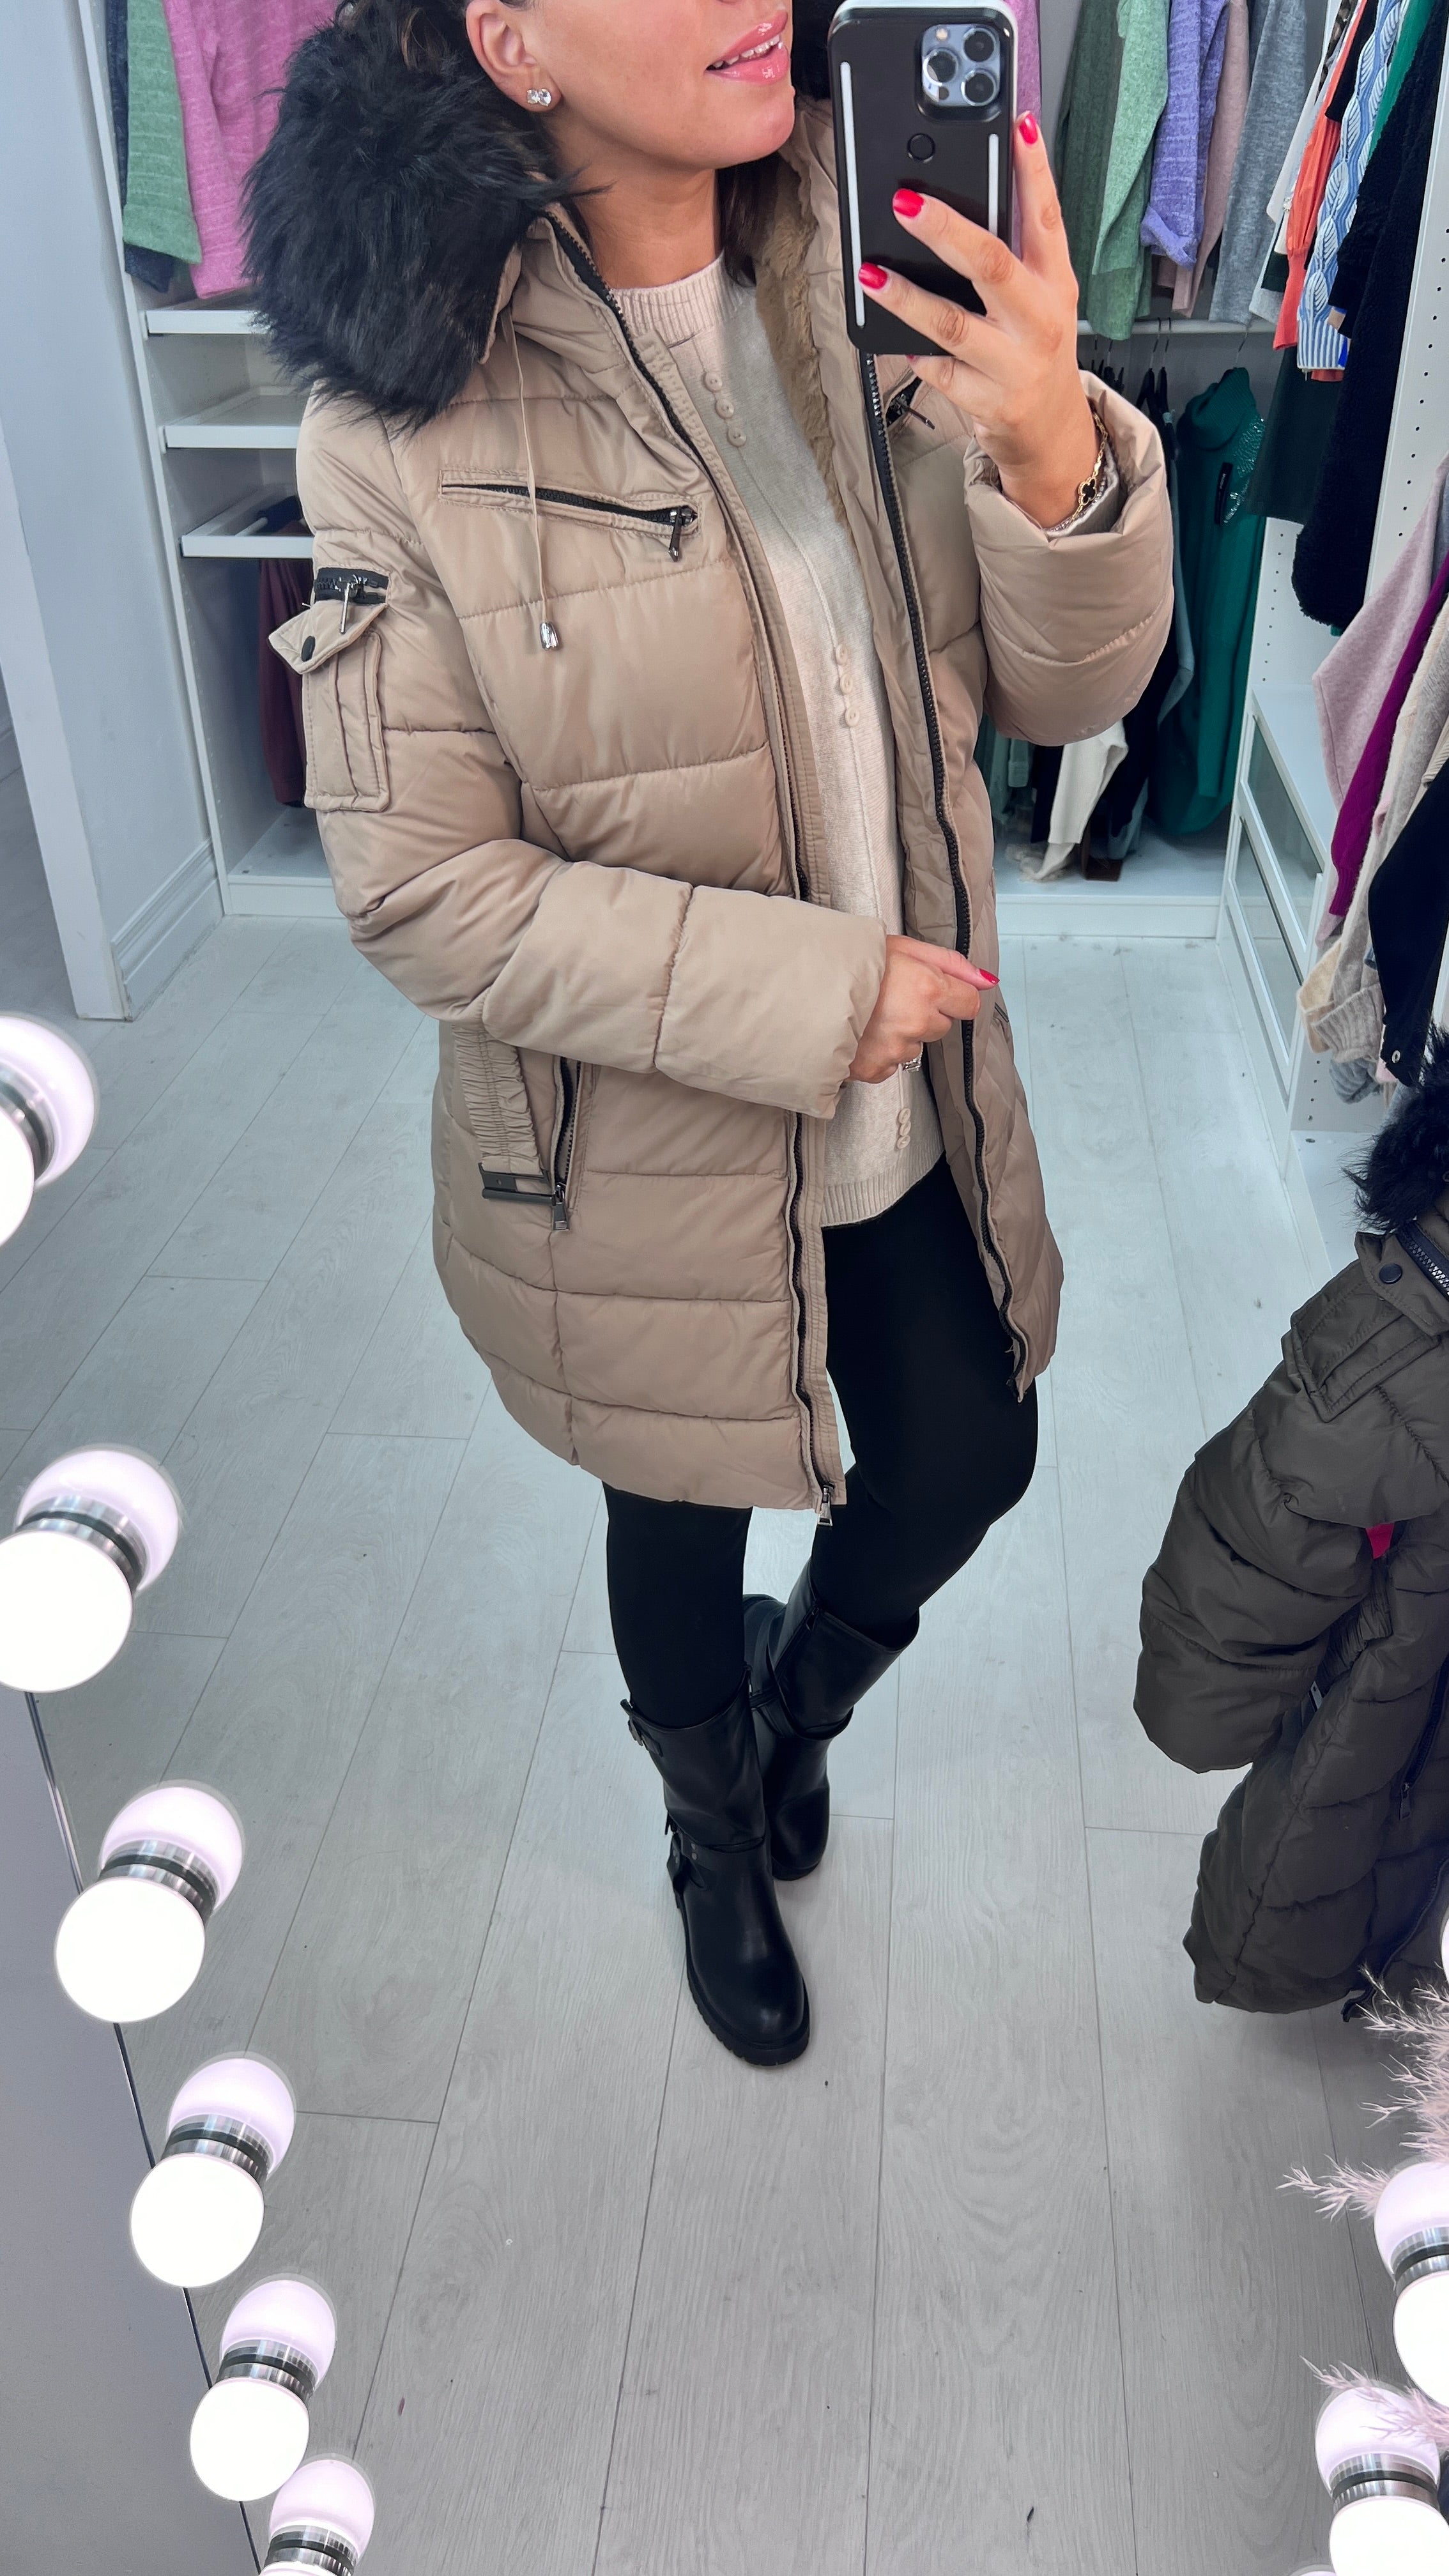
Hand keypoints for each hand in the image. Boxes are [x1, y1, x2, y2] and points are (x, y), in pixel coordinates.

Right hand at [848, 935, 996, 1083]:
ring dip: (899, 1035)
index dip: (952, 996)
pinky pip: (889, 1065)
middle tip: (890, 998)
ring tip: (870, 1015)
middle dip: (924, 1014)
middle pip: (941, 1026)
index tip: (934, 991)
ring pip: (914, 1048)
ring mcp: (893, 1049)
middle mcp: (914, 1022)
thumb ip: (950, 963)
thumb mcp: (903, 947)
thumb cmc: (849, 960)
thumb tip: (986, 981)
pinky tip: (860, 1033)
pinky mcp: (872, 1069)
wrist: (799, 985)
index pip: (968, 1004)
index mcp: (926, 988)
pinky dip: (878, 1053)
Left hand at [857, 115, 1098, 529]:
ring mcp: (1015, 364)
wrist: (1050, 431)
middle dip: (947, 231)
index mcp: (1055, 281)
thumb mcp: (1039, 295)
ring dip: (907, 297)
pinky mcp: (989, 401)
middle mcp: (1041, 319)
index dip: (1034, 171)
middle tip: (907, 203)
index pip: (1047, 216)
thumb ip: (1012, 250)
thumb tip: (959, 198)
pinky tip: (896, 336)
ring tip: (872, 273)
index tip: (1017, 127)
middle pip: (992, 265)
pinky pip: (939, 371)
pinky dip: (913, 351)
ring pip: (952, 325)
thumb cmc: (1034, 349)